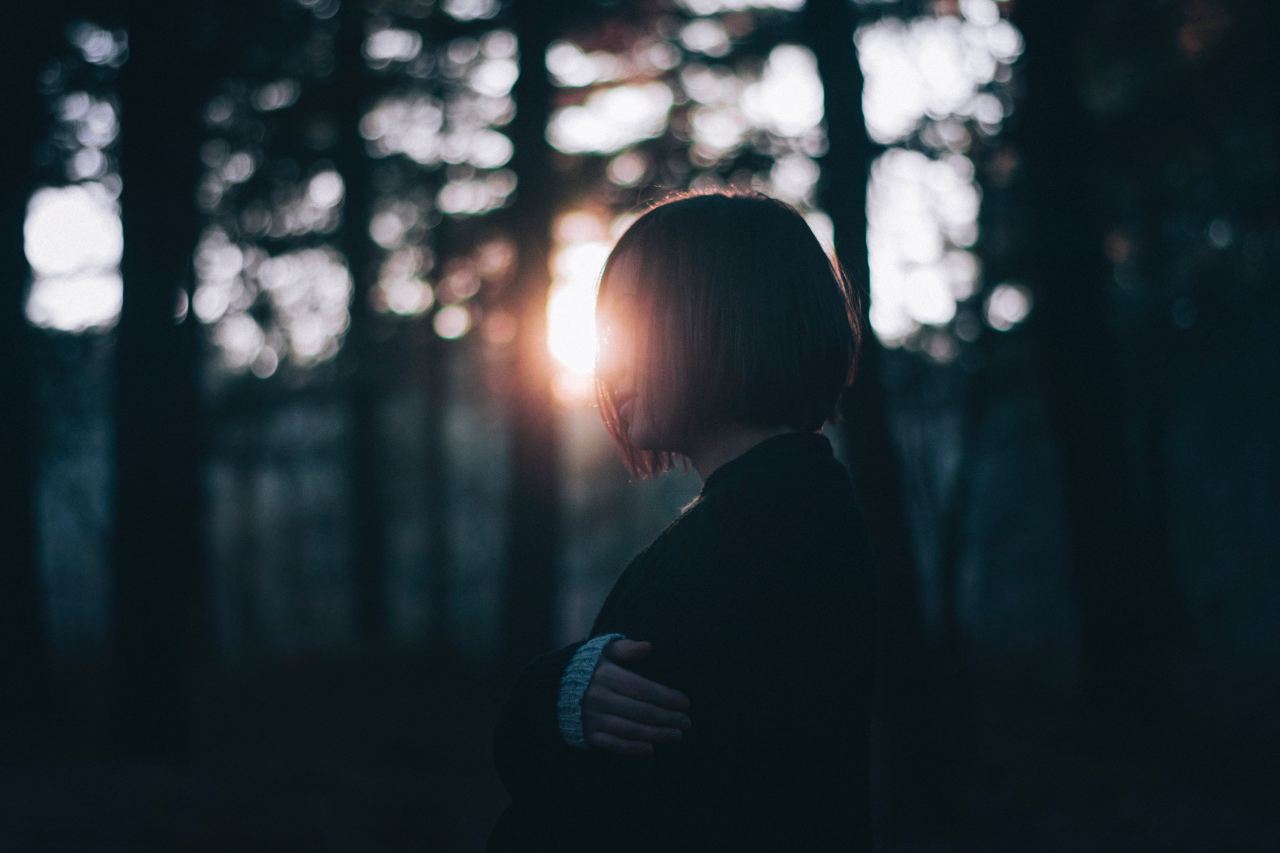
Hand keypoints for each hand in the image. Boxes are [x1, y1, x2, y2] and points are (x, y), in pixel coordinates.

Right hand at [582, 639, 692, 756]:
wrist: (553, 688)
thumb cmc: (588, 667)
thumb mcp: (603, 650)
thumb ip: (626, 648)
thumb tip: (648, 646)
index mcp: (606, 676)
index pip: (643, 688)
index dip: (666, 696)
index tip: (685, 703)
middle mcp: (600, 698)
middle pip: (641, 711)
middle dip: (667, 718)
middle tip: (687, 722)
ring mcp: (593, 718)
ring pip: (630, 729)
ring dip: (656, 734)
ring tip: (676, 735)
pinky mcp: (588, 734)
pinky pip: (613, 744)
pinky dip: (632, 748)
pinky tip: (650, 748)